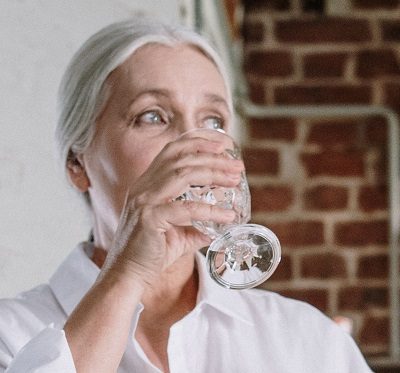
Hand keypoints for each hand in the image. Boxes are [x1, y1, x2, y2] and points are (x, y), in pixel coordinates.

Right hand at [102, 132, 243, 287]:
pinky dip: (210, 210)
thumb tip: (219, 224)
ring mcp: (144, 201)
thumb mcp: (177, 234)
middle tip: (237, 164)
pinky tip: (228, 215)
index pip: (172, 150)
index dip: (197, 140)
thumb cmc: (150, 254)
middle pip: (181, 158)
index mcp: (147, 184)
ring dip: (213, 173)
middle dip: (212, 156)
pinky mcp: (149, 219)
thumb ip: (196, 225)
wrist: (127, 276)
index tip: (222, 142)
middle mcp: (143, 187)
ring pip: (182, 174)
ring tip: (235, 178)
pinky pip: (186, 209)